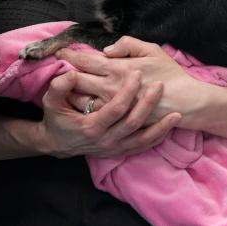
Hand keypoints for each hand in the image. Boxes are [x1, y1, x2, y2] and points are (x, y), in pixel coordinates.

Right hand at [37, 67, 180, 159]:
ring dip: (161, 127)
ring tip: (176, 114)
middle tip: (160, 86)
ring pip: (143, 139)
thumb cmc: (56, 118)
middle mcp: (105, 140)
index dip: (128, 91)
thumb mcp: (50, 101)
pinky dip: (157, 138)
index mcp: (91, 126)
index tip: (137, 73)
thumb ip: (59, 86)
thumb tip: (72, 74)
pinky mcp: (120, 152)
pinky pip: (143, 146)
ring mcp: (114, 148)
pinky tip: (169, 128)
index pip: (116, 108)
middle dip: (148, 104)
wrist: (57, 144)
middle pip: (133, 122)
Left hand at [59, 36, 206, 124]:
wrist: (186, 102)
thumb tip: (106, 50)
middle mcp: (112, 87)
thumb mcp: (152, 50)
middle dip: (66, 71)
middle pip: (80, 79)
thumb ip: (128, 45)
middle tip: (55, 67)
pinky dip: (82, 108)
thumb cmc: (170, 73)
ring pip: (82, 99)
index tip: (60, 50)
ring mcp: (114, 106)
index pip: (88, 60)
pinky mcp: (117, 120)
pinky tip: (77, 104)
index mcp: (119, 68)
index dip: (72, 55)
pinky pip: (93, 114)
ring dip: (70, 92)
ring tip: (60, 84)